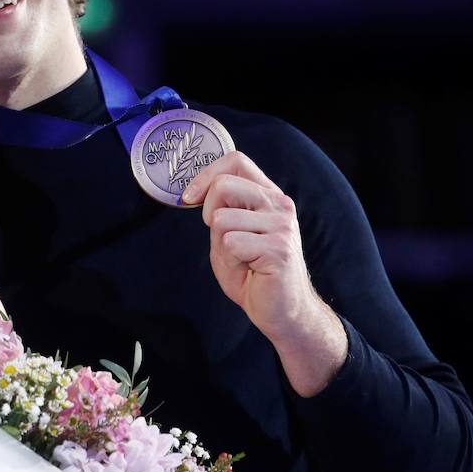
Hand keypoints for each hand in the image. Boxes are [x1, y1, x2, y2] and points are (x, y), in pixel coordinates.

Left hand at [183, 152, 346, 394]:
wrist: (280, 310)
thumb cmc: (252, 273)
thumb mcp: (228, 234)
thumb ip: (219, 210)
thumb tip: (194, 192)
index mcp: (267, 196)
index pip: (236, 161)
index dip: (205, 174)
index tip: (190, 197)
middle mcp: (279, 204)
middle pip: (224, 185)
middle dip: (208, 213)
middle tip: (223, 239)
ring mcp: (282, 225)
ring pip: (221, 219)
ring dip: (221, 244)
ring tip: (241, 259)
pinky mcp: (279, 248)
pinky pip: (231, 243)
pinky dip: (230, 260)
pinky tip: (249, 269)